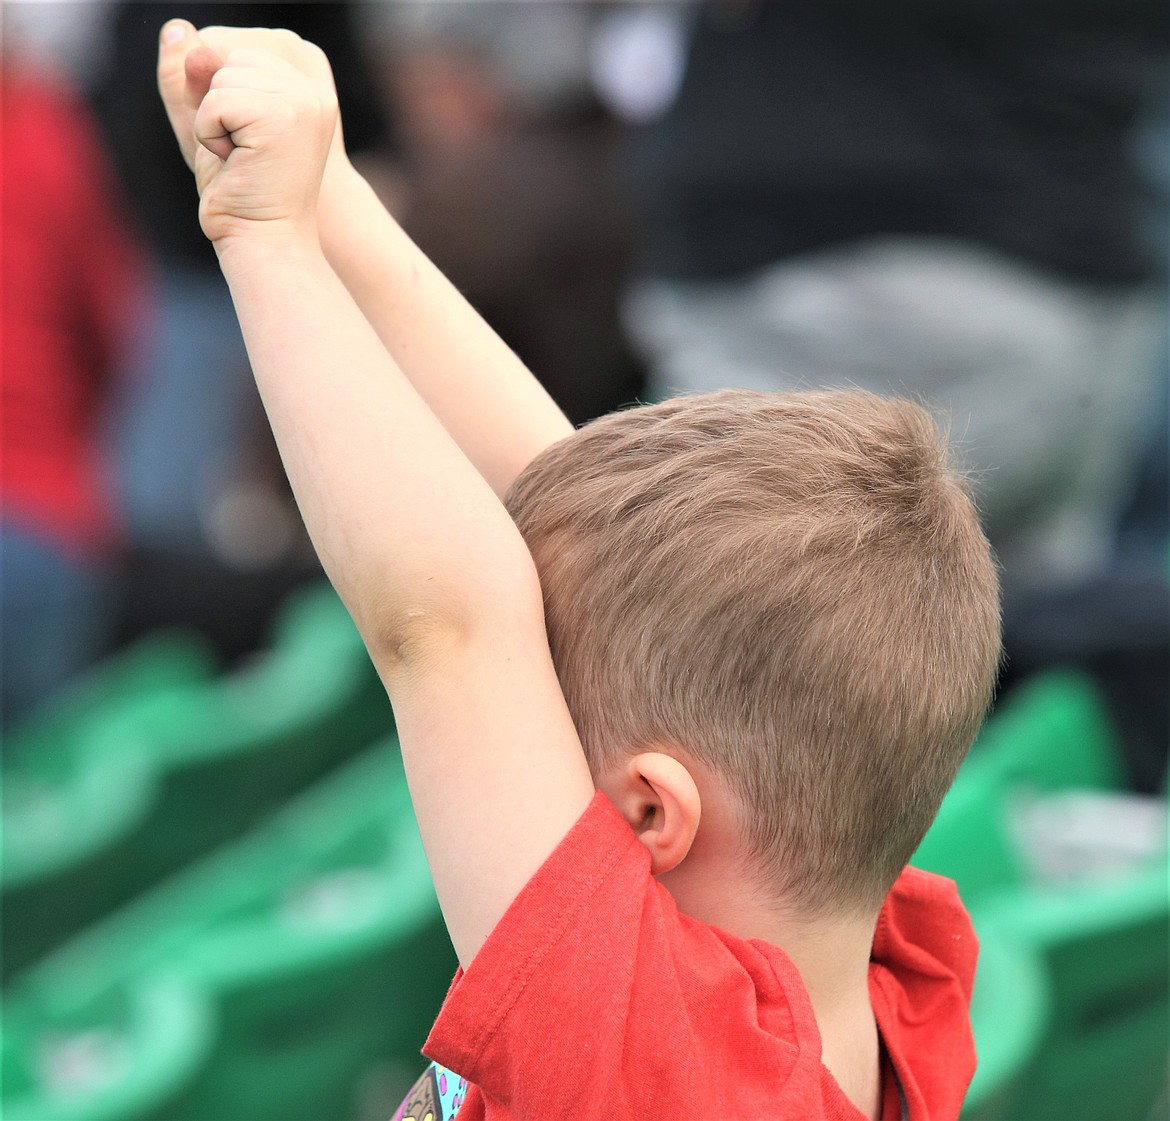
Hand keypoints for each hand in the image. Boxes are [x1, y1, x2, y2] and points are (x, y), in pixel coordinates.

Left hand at [182, 45, 336, 247]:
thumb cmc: (240, 191)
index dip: (221, 96)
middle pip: (227, 55)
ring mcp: (301, 101)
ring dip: (212, 119)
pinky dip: (209, 133)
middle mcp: (312, 90)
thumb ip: (198, 75)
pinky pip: (215, 99)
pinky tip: (235, 162)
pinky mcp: (282, 116)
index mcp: (305, 88)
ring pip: (219, 74)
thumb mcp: (214, 122)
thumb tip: (180, 28)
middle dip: (216, 103)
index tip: (245, 143)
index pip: (236, 51)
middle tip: (242, 154)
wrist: (264, 240)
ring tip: (241, 158)